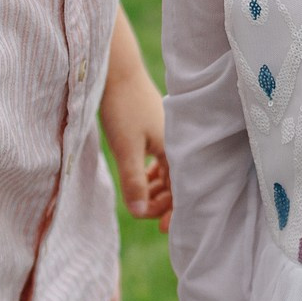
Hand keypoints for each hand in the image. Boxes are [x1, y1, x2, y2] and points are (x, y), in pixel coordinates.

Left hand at [98, 7, 171, 228]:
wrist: (117, 71)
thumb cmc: (122, 107)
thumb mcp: (126, 148)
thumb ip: (134, 182)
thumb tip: (140, 212)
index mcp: (177, 148)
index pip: (184, 190)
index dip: (175, 212)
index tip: (161, 229)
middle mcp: (179, 141)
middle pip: (180, 182)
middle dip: (164, 202)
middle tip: (144, 213)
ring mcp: (170, 133)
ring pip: (171, 170)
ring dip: (158, 188)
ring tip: (140, 198)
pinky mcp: (159, 127)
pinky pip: (164, 158)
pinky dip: (154, 173)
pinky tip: (141, 177)